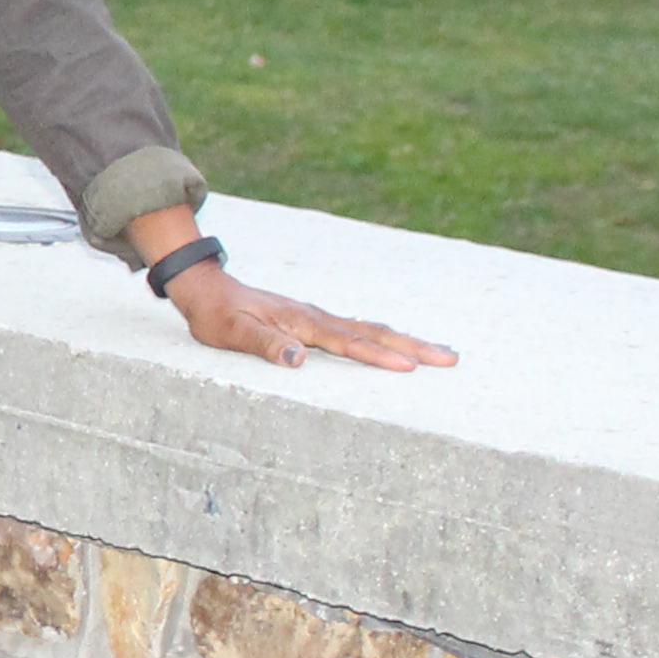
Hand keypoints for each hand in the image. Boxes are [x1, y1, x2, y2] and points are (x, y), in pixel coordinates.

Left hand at [167, 265, 455, 374]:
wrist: (207, 289)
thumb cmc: (218, 316)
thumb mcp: (234, 333)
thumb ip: (265, 345)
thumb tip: (299, 359)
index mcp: (303, 322)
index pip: (350, 343)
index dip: (380, 358)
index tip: (411, 368)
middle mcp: (317, 317)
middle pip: (374, 333)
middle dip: (414, 347)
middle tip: (451, 358)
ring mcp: (318, 317)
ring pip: (371, 329)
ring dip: (406, 341)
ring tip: (439, 352)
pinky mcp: (314, 320)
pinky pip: (358, 329)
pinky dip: (384, 337)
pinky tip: (396, 344)